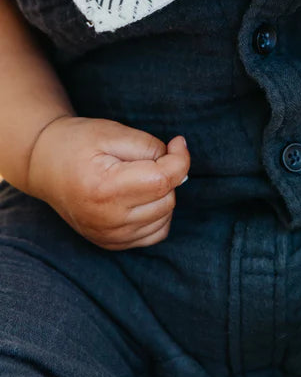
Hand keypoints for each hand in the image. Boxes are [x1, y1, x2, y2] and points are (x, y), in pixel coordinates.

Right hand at [26, 116, 189, 249]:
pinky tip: (142, 196)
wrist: (45, 165)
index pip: (163, 181)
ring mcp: (109, 236)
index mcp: (105, 189)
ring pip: (165, 216)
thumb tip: (180, 163)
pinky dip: (158, 214)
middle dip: (167, 173)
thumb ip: (150, 147)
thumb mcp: (113, 132)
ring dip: (163, 194)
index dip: (180, 158)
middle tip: (146, 158)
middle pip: (167, 198)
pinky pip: (155, 233)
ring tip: (138, 176)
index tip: (177, 142)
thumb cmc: (78, 142)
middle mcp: (107, 220)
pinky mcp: (111, 244)